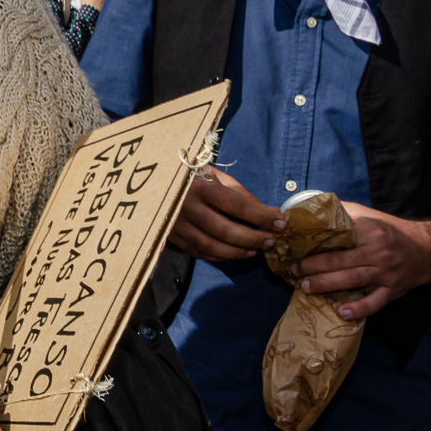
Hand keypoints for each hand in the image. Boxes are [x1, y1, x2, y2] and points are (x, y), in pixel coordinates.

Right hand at [169, 168, 285, 261]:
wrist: (150, 182)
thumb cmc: (187, 174)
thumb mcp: (214, 174)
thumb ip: (240, 192)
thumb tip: (267, 211)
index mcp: (201, 187)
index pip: (238, 206)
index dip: (261, 216)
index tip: (280, 222)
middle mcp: (188, 208)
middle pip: (226, 230)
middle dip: (253, 238)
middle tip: (271, 240)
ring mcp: (178, 225)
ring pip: (212, 246)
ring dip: (238, 251)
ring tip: (256, 250)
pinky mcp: (172, 236)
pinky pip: (198, 252)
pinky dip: (219, 256)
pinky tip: (234, 254)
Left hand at [294, 204, 429, 319]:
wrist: (428, 250)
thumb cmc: (391, 233)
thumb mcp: (370, 216)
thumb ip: (344, 212)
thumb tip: (313, 208)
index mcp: (370, 232)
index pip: (338, 238)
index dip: (315, 245)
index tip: (296, 250)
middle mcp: (378, 253)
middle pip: (341, 261)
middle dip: (314, 267)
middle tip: (295, 271)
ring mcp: (386, 273)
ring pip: (353, 280)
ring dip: (328, 285)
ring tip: (307, 288)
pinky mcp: (392, 291)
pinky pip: (375, 302)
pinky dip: (359, 309)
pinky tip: (342, 313)